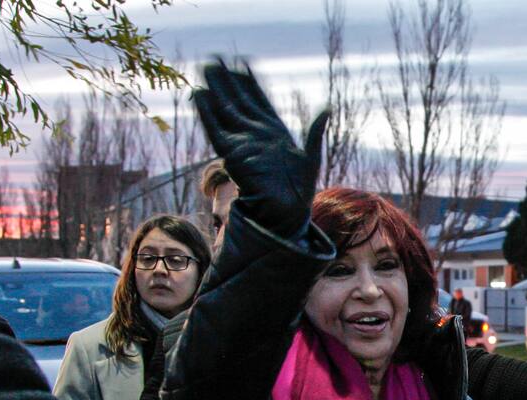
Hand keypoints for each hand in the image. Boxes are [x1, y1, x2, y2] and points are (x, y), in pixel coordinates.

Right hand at [193, 59, 329, 234]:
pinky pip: (216, 130)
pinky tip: (199, 95)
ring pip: (225, 110)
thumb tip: (327, 108)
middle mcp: (255, 135)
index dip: (250, 83)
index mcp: (274, 132)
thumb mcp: (311, 156)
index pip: (259, 101)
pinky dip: (207, 113)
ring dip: (215, 90)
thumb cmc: (300, 191)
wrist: (286, 214)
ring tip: (205, 69)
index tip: (241, 64)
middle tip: (215, 59)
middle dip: (228, 80)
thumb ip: (315, 131)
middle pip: (238, 101)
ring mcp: (242, 143)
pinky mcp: (232, 154)